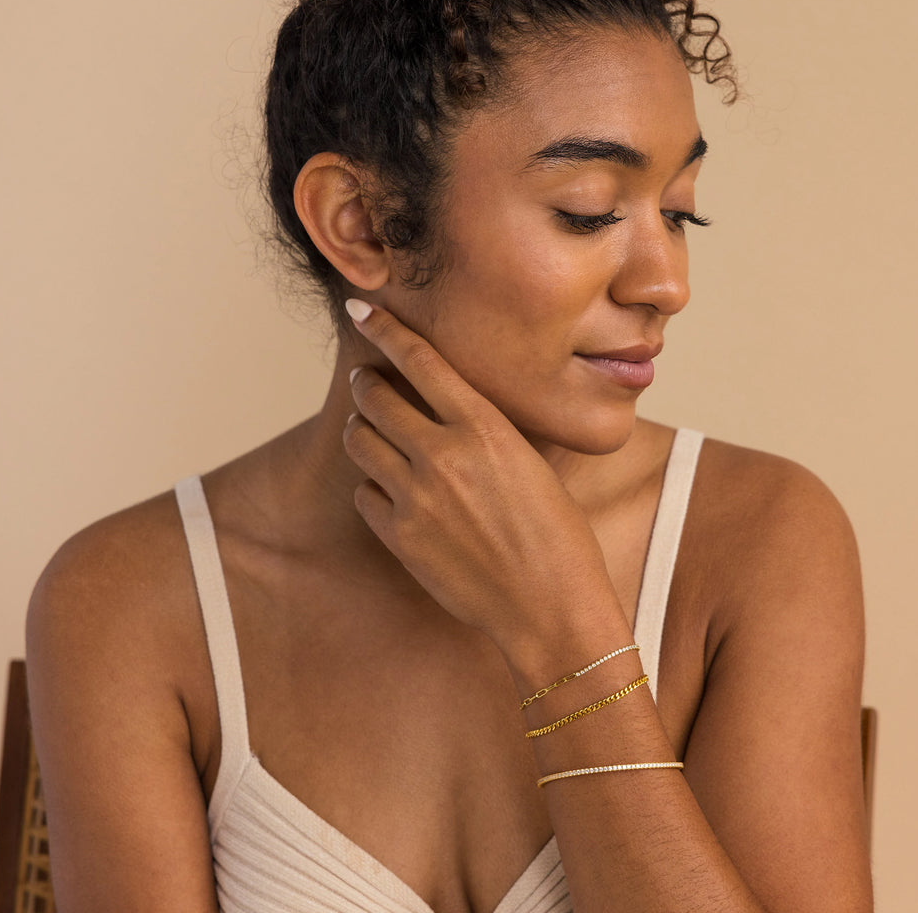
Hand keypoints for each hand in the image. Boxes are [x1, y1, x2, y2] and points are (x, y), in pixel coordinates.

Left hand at [341, 300, 622, 665]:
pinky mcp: (400, 537)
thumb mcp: (531, 463)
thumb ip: (486, 431)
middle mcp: (442, 455)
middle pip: (375, 397)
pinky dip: (373, 484)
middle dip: (367, 382)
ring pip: (360, 441)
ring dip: (364, 429)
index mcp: (484, 428)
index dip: (384, 329)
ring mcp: (415, 497)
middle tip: (369, 380)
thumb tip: (455, 408)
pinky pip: (365, 495)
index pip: (420, 360)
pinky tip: (392, 489)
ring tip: (376, 430)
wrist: (550, 606)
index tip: (363, 311)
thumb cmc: (558, 535)